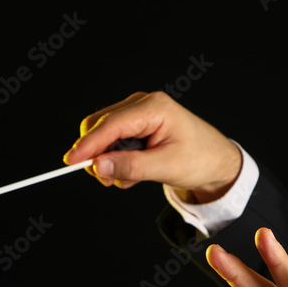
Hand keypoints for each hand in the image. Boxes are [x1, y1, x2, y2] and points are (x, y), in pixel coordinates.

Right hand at [63, 91, 241, 202]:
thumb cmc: (199, 159)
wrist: (217, 162)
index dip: (88, 144)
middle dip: (98, 155)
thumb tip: (98, 166)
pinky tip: (134, 173)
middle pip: (100, 126)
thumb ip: (130, 166)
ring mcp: (138, 113)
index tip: (71, 162)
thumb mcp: (165, 167)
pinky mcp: (136, 125)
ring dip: (109, 161)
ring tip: (129, 180)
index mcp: (154, 107)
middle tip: (107, 181)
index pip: (110, 124)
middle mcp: (142, 105)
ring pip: (103, 136)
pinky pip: (111, 142)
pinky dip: (117, 161)